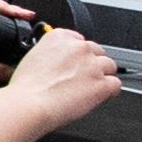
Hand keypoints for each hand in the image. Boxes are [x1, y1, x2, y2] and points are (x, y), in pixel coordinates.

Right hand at [8, 23, 122, 123]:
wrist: (28, 104)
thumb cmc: (26, 88)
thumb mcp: (33, 57)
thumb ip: (51, 54)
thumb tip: (60, 63)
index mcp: (60, 37)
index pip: (80, 41)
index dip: (79, 56)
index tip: (76, 64)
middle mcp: (79, 47)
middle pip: (97, 52)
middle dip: (92, 65)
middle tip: (82, 79)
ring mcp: (92, 65)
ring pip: (109, 66)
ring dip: (102, 77)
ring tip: (90, 89)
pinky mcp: (101, 84)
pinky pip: (116, 85)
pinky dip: (110, 92)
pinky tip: (100, 97)